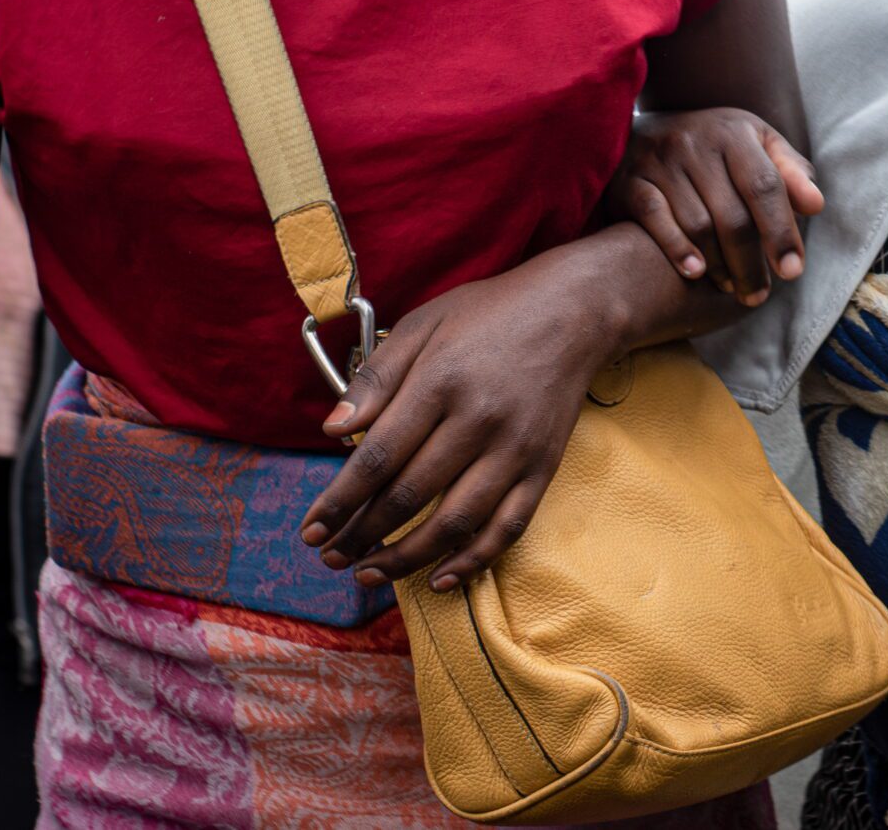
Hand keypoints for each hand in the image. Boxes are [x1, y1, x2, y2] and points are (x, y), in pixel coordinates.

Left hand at [299, 241, 621, 593]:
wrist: (576, 309)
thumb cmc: (491, 312)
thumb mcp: (423, 323)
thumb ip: (376, 376)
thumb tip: (332, 430)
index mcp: (442, 381)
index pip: (378, 458)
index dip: (339, 501)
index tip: (311, 529)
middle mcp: (479, 420)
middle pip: (411, 496)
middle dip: (362, 535)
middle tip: (330, 558)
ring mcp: (516, 448)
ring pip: (456, 522)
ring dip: (407, 558)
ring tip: (370, 574)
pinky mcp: (544, 465)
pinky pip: (508, 526)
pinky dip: (473, 560)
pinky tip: (440, 579)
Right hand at [615, 107, 823, 304]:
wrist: (644, 132)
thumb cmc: (715, 149)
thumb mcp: (756, 146)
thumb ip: (789, 173)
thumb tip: (816, 205)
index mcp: (735, 132)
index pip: (766, 186)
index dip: (781, 231)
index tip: (792, 271)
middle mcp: (696, 142)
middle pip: (733, 214)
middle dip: (751, 262)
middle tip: (760, 296)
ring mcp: (660, 160)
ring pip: (698, 223)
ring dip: (719, 264)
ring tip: (732, 288)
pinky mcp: (629, 180)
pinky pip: (655, 218)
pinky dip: (677, 249)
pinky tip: (696, 273)